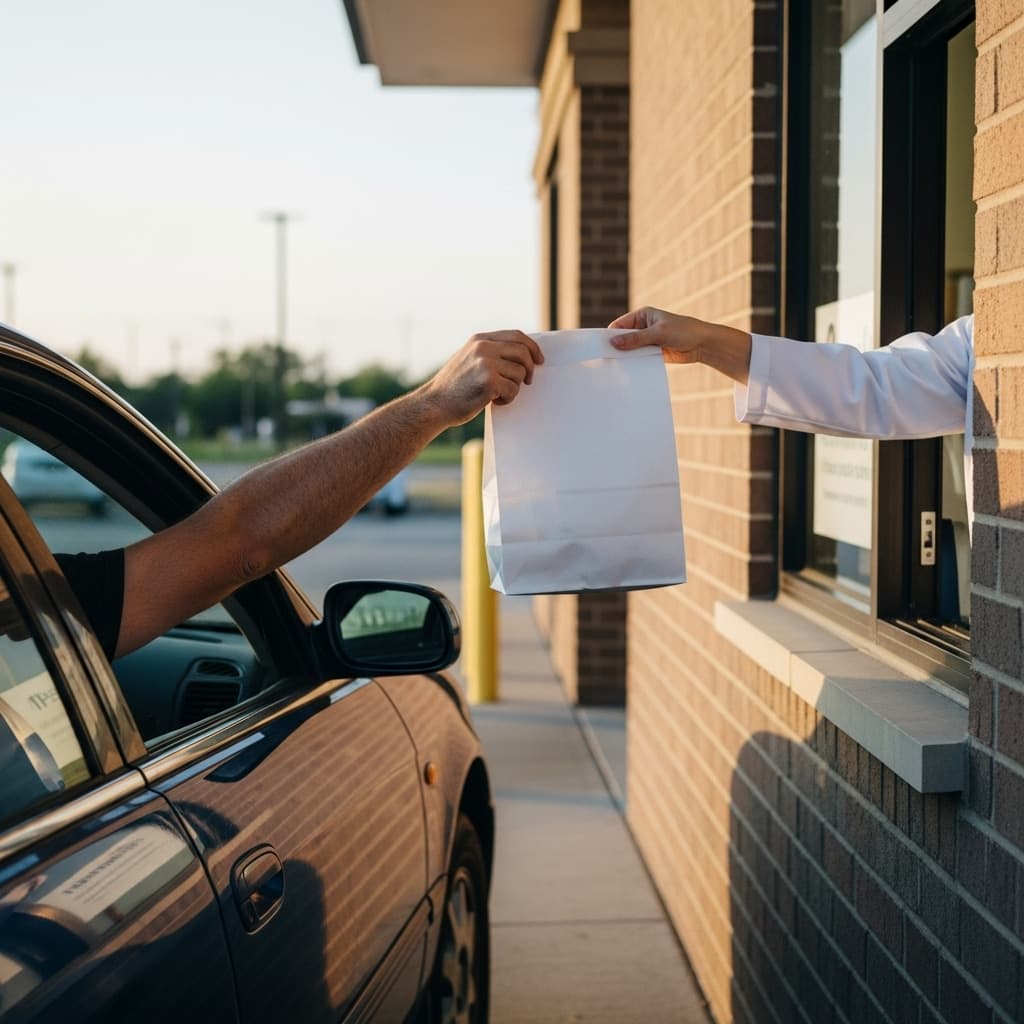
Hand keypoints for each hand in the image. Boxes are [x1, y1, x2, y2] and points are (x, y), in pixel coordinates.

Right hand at [425, 331, 544, 425]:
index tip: (539, 360)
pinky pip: (513, 389)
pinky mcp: (489, 382)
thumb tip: (522, 355)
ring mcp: (486, 363)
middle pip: (523, 352)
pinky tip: (493, 401)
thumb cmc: (454, 387)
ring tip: (497, 394)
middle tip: (528, 382)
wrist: (434, 404)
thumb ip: (491, 353)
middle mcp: (483, 347)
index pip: (516, 335)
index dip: (532, 348)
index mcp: (480, 339)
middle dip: (530, 369)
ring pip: (520, 373)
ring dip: (514, 388)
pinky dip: (507, 399)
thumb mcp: (469, 359)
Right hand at [608, 307, 704, 364]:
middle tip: (606, 360)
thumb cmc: (683, 331)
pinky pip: (639, 358)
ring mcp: (647, 340)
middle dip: (617, 348)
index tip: (601, 347)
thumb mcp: (658, 333)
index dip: (610, 336)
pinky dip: (634, 363)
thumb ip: (635, 339)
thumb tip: (614, 343)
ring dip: (626, 357)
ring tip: (616, 367)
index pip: (619, 325)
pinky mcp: (652, 352)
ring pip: (630, 349)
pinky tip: (628, 370)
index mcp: (642, 315)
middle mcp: (642, 327)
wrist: (703, 344)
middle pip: (623, 338)